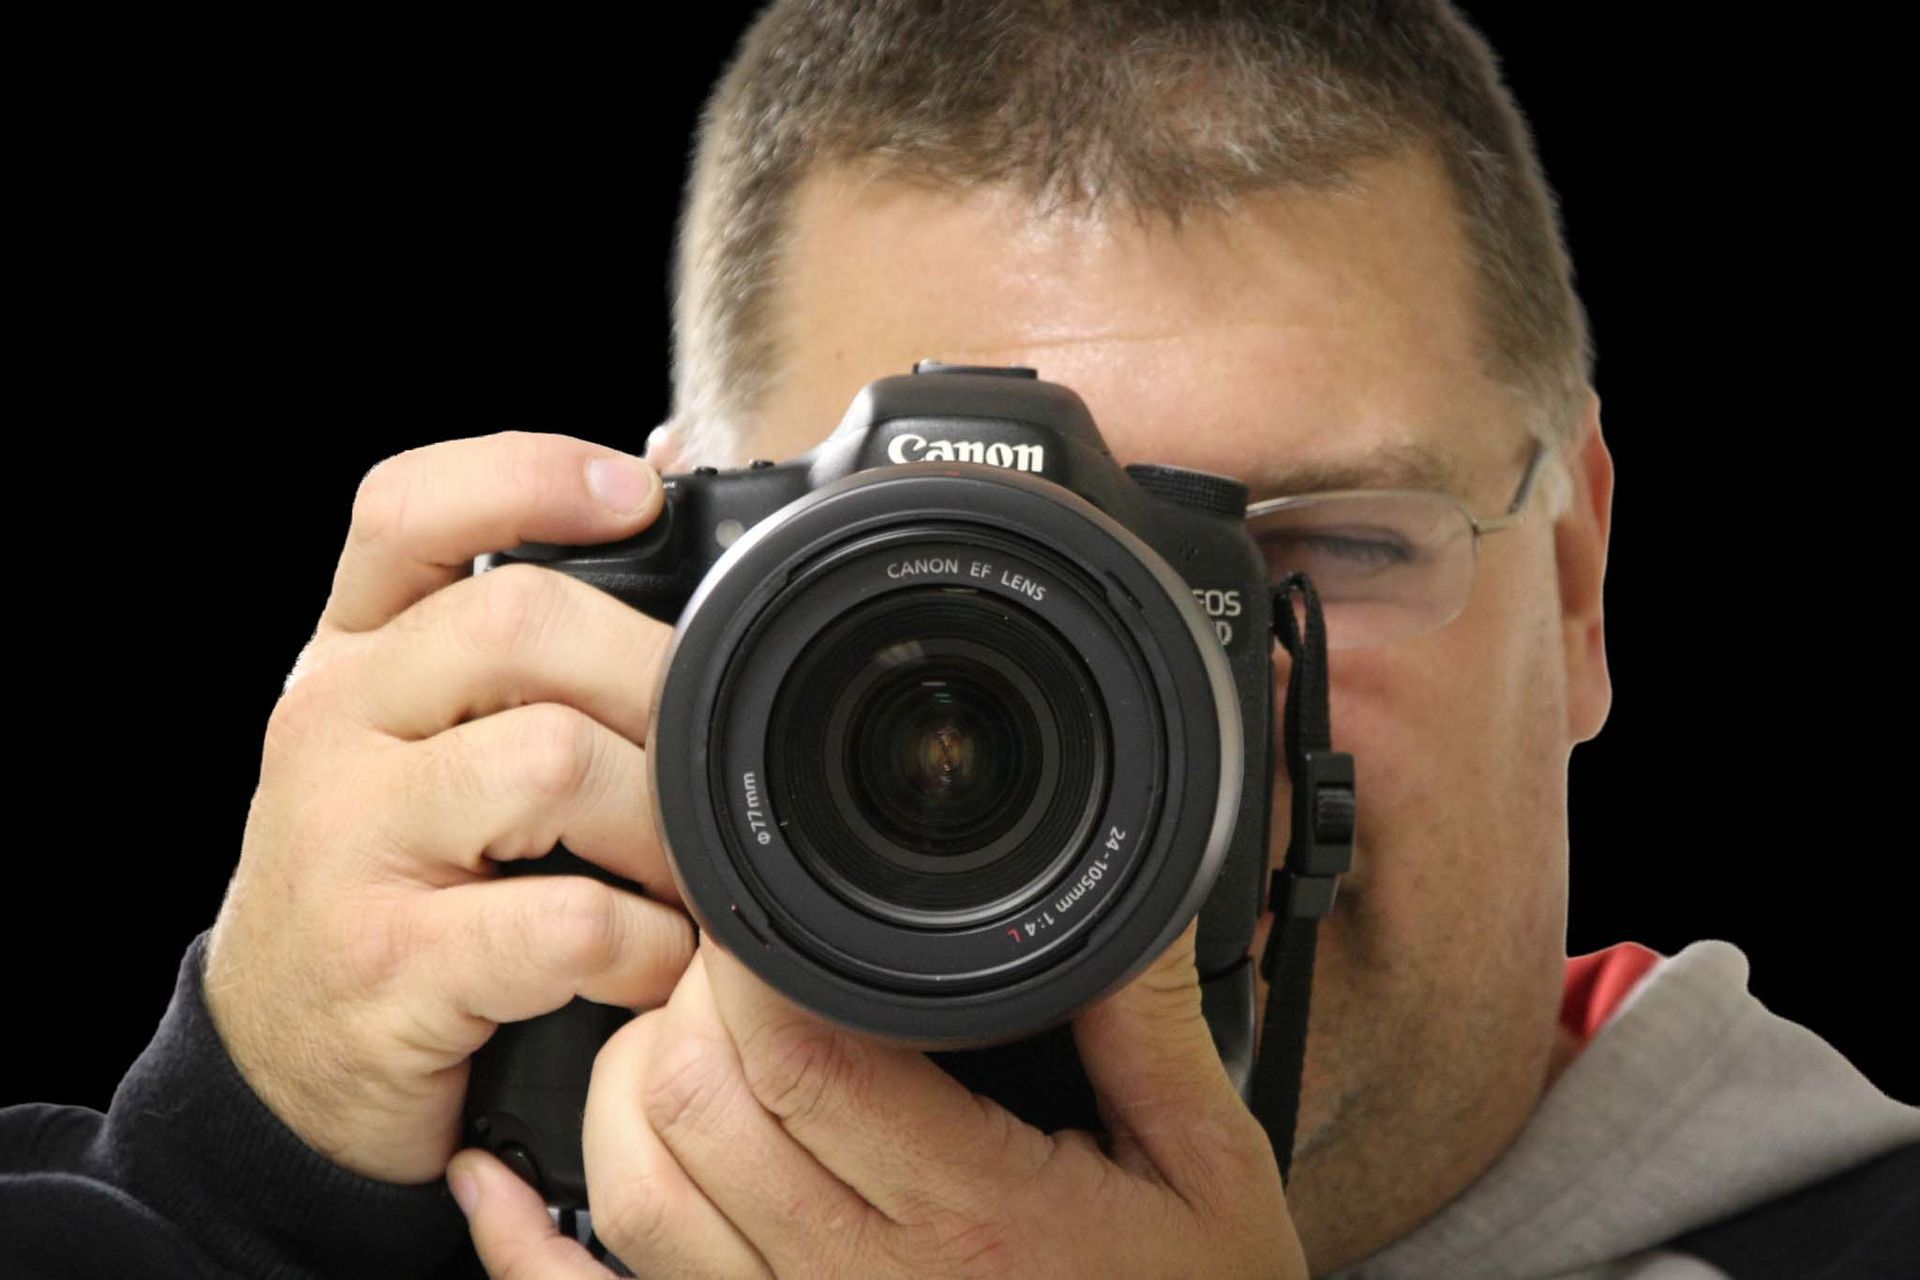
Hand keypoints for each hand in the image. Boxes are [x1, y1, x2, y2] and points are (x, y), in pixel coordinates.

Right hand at [203, 429, 695, 1183]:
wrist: (284, 1051)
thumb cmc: (391, 866)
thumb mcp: (421, 727)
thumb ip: (518, 623)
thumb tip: (659, 464)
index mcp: (353, 651)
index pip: (408, 510)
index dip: (528, 476)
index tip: (636, 494)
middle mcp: (333, 723)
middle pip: (518, 622)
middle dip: (652, 678)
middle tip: (704, 749)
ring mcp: (349, 842)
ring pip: (553, 761)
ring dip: (661, 822)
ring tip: (684, 874)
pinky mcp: (388, 964)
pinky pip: (568, 922)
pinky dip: (645, 945)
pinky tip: (651, 962)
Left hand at [449, 920, 1306, 1277]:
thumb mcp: (1210, 1169)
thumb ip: (1154, 1029)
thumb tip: (1123, 899)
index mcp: (971, 1212)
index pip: (799, 1057)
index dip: (748, 958)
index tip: (762, 901)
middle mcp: (863, 1279)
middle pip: (689, 1106)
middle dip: (683, 998)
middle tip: (729, 949)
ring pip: (632, 1193)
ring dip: (623, 1083)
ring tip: (677, 1024)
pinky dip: (531, 1246)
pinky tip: (508, 1182)